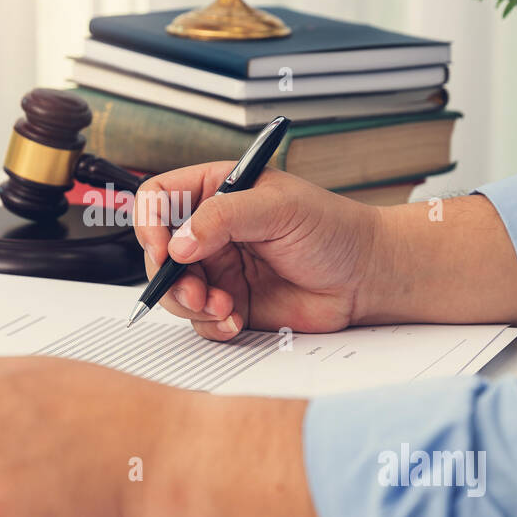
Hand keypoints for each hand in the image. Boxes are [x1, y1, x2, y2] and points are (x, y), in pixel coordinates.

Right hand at [134, 165, 382, 339]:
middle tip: (196, 289)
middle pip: (159, 251)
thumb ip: (224, 219)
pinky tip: (235, 320)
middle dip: (169, 275)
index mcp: (217, 192)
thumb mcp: (278, 208)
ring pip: (174, 289)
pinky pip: (199, 319)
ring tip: (222, 306)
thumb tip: (179, 244)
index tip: (163, 248)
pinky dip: (210, 324)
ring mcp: (219, 269)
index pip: (160, 198)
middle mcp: (211, 231)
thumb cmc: (332, 229)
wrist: (366, 277)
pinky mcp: (230, 304)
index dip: (149, 221)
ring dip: (189, 303)